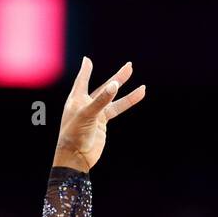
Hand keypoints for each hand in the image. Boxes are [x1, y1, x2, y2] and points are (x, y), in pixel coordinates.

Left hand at [52, 57, 145, 171]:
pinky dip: (128, 103)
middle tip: (130, 66)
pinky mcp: (102, 123)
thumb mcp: (87, 114)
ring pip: (113, 99)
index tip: (88, 60)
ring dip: (126, 92)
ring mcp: (96, 114)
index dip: (86, 70)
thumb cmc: (75, 134)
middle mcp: (86, 104)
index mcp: (76, 99)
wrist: (76, 156)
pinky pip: (117, 110)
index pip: (82, 80)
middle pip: (103, 87)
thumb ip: (102, 99)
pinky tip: (138, 95)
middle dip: (117, 78)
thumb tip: (115, 85)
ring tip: (142, 86)